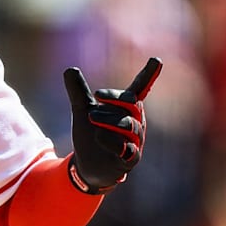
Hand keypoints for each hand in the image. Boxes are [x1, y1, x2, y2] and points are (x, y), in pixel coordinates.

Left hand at [63, 57, 162, 193]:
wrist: (87, 166)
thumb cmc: (90, 135)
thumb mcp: (81, 111)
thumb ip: (78, 92)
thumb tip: (69, 69)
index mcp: (126, 109)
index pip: (139, 89)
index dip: (148, 75)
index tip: (157, 59)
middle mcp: (135, 123)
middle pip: (133, 105)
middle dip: (115, 99)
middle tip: (95, 96)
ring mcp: (135, 142)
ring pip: (130, 126)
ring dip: (110, 119)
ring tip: (91, 117)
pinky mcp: (130, 159)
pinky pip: (128, 149)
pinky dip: (113, 141)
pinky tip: (99, 136)